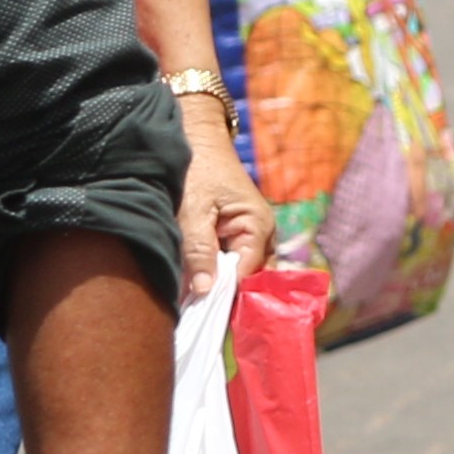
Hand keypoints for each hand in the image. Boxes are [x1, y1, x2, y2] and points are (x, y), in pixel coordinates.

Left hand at [174, 108, 276, 299]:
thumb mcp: (192, 211)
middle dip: (223, 298)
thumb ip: (198, 251)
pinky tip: (193, 286)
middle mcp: (262, 235)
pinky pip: (230, 265)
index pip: (248, 277)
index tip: (199, 316)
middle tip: (193, 316)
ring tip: (191, 306)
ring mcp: (250, 236)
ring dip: (217, 287)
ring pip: (239, 275)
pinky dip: (214, 275)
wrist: (195, 136)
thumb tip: (205, 291)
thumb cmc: (195, 169)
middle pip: (248, 281)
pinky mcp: (236, 235)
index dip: (225, 297)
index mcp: (258, 227)